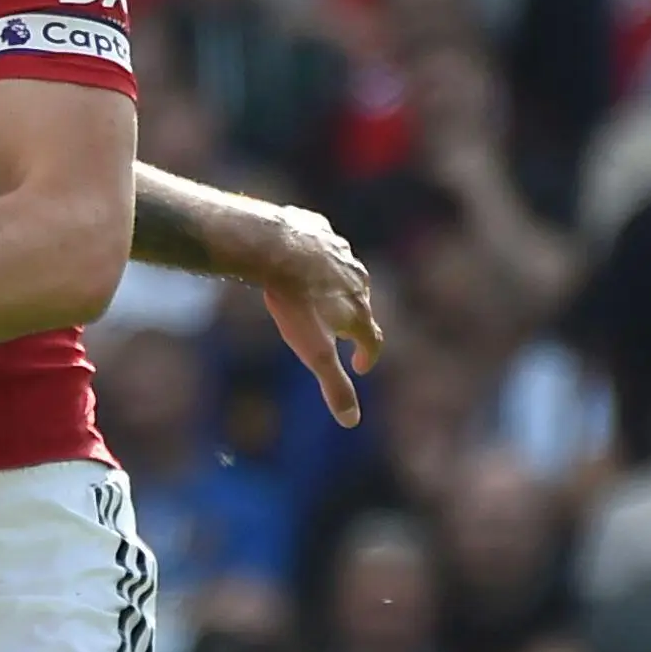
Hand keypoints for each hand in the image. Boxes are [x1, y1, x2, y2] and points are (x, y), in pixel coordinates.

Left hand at [259, 206, 382, 427]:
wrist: (277, 247)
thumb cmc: (296, 303)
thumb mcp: (314, 352)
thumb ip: (334, 386)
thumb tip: (352, 421)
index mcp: (360, 312)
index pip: (374, 340)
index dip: (368, 356)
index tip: (359, 365)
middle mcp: (359, 282)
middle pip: (361, 305)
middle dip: (353, 320)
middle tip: (337, 332)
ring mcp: (341, 253)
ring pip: (345, 274)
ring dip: (337, 287)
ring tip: (319, 296)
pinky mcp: (320, 230)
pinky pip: (324, 245)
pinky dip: (318, 257)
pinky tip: (303, 259)